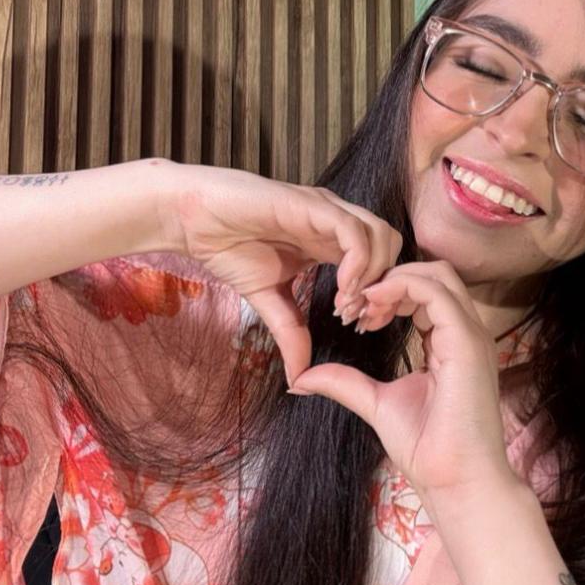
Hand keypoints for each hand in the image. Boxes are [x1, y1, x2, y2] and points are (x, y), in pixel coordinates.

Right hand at [163, 165, 402, 386]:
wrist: (192, 219)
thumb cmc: (228, 248)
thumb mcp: (268, 300)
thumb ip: (290, 333)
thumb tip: (299, 380)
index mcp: (330, 242)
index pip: (381, 262)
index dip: (379, 295)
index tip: (359, 325)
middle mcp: (336, 223)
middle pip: (392, 245)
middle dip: (385, 285)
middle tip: (359, 317)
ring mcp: (327, 211)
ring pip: (382, 235)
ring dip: (374, 276)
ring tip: (346, 305)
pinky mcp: (312, 205)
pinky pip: (354, 232)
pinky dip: (358, 263)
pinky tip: (340, 289)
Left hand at [286, 260, 518, 512]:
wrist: (455, 481)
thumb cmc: (428, 449)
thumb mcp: (376, 404)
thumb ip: (345, 382)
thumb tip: (301, 379)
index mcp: (450, 342)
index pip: (425, 290)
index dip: (388, 290)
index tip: (355, 312)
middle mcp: (465, 332)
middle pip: (433, 271)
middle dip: (389, 276)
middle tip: (356, 303)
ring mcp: (470, 334)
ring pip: (436, 273)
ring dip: (393, 278)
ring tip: (364, 305)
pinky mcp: (466, 342)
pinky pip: (435, 291)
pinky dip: (401, 286)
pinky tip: (373, 304)